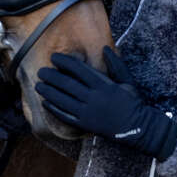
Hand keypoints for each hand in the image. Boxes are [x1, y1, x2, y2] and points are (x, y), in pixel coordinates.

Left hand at [35, 47, 176, 158]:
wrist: (138, 128)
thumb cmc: (134, 103)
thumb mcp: (127, 81)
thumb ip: (116, 64)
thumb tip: (105, 48)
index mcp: (103, 85)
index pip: (79, 70)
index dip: (65, 62)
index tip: (54, 57)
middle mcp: (93, 98)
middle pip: (67, 84)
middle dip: (52, 77)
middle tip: (41, 71)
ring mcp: (88, 113)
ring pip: (63, 100)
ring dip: (49, 92)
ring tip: (38, 85)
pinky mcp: (85, 125)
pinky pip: (66, 117)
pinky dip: (54, 109)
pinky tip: (46, 103)